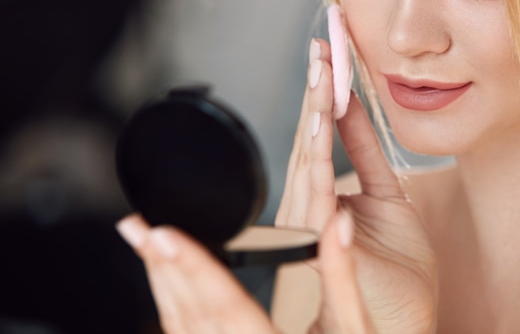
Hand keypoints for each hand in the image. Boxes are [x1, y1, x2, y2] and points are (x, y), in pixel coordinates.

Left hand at [117, 210, 373, 332]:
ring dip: (162, 287)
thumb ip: (341, 275)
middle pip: (192, 317)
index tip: (166, 236)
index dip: (194, 268)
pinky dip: (174, 312)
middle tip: (139, 228)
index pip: (226, 306)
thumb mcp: (353, 330)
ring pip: (180, 332)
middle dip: (163, 268)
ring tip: (146, 248)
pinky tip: (168, 288)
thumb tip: (337, 224)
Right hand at [277, 38, 437, 331]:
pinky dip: (319, 157)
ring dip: (314, 113)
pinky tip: (322, 125)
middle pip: (309, 135)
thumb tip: (352, 106)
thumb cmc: (394, 268)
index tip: (331, 48)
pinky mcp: (321, 244)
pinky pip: (319, 197)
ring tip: (320, 76)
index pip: (321, 129)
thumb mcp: (388, 194)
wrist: (401, 321)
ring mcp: (313, 223)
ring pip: (309, 157)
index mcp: (326, 190)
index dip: (326, 87)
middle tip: (323, 44)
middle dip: (317, 87)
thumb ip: (366, 151)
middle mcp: (312, 202)